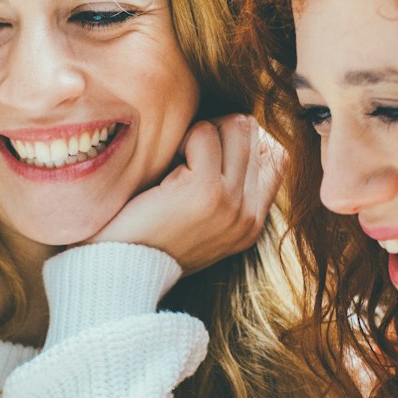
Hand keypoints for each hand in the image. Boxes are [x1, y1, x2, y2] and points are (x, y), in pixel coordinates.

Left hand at [88, 115, 283, 276]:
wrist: (121, 271)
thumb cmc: (149, 239)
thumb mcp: (201, 222)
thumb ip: (228, 190)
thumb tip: (235, 132)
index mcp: (251, 223)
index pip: (277, 156)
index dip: (241, 139)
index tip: (206, 153)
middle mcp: (248, 215)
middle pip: (253, 132)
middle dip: (216, 130)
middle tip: (185, 155)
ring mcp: (231, 203)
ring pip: (235, 127)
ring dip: (200, 133)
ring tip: (176, 161)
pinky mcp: (206, 191)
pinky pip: (203, 134)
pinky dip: (180, 140)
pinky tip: (163, 169)